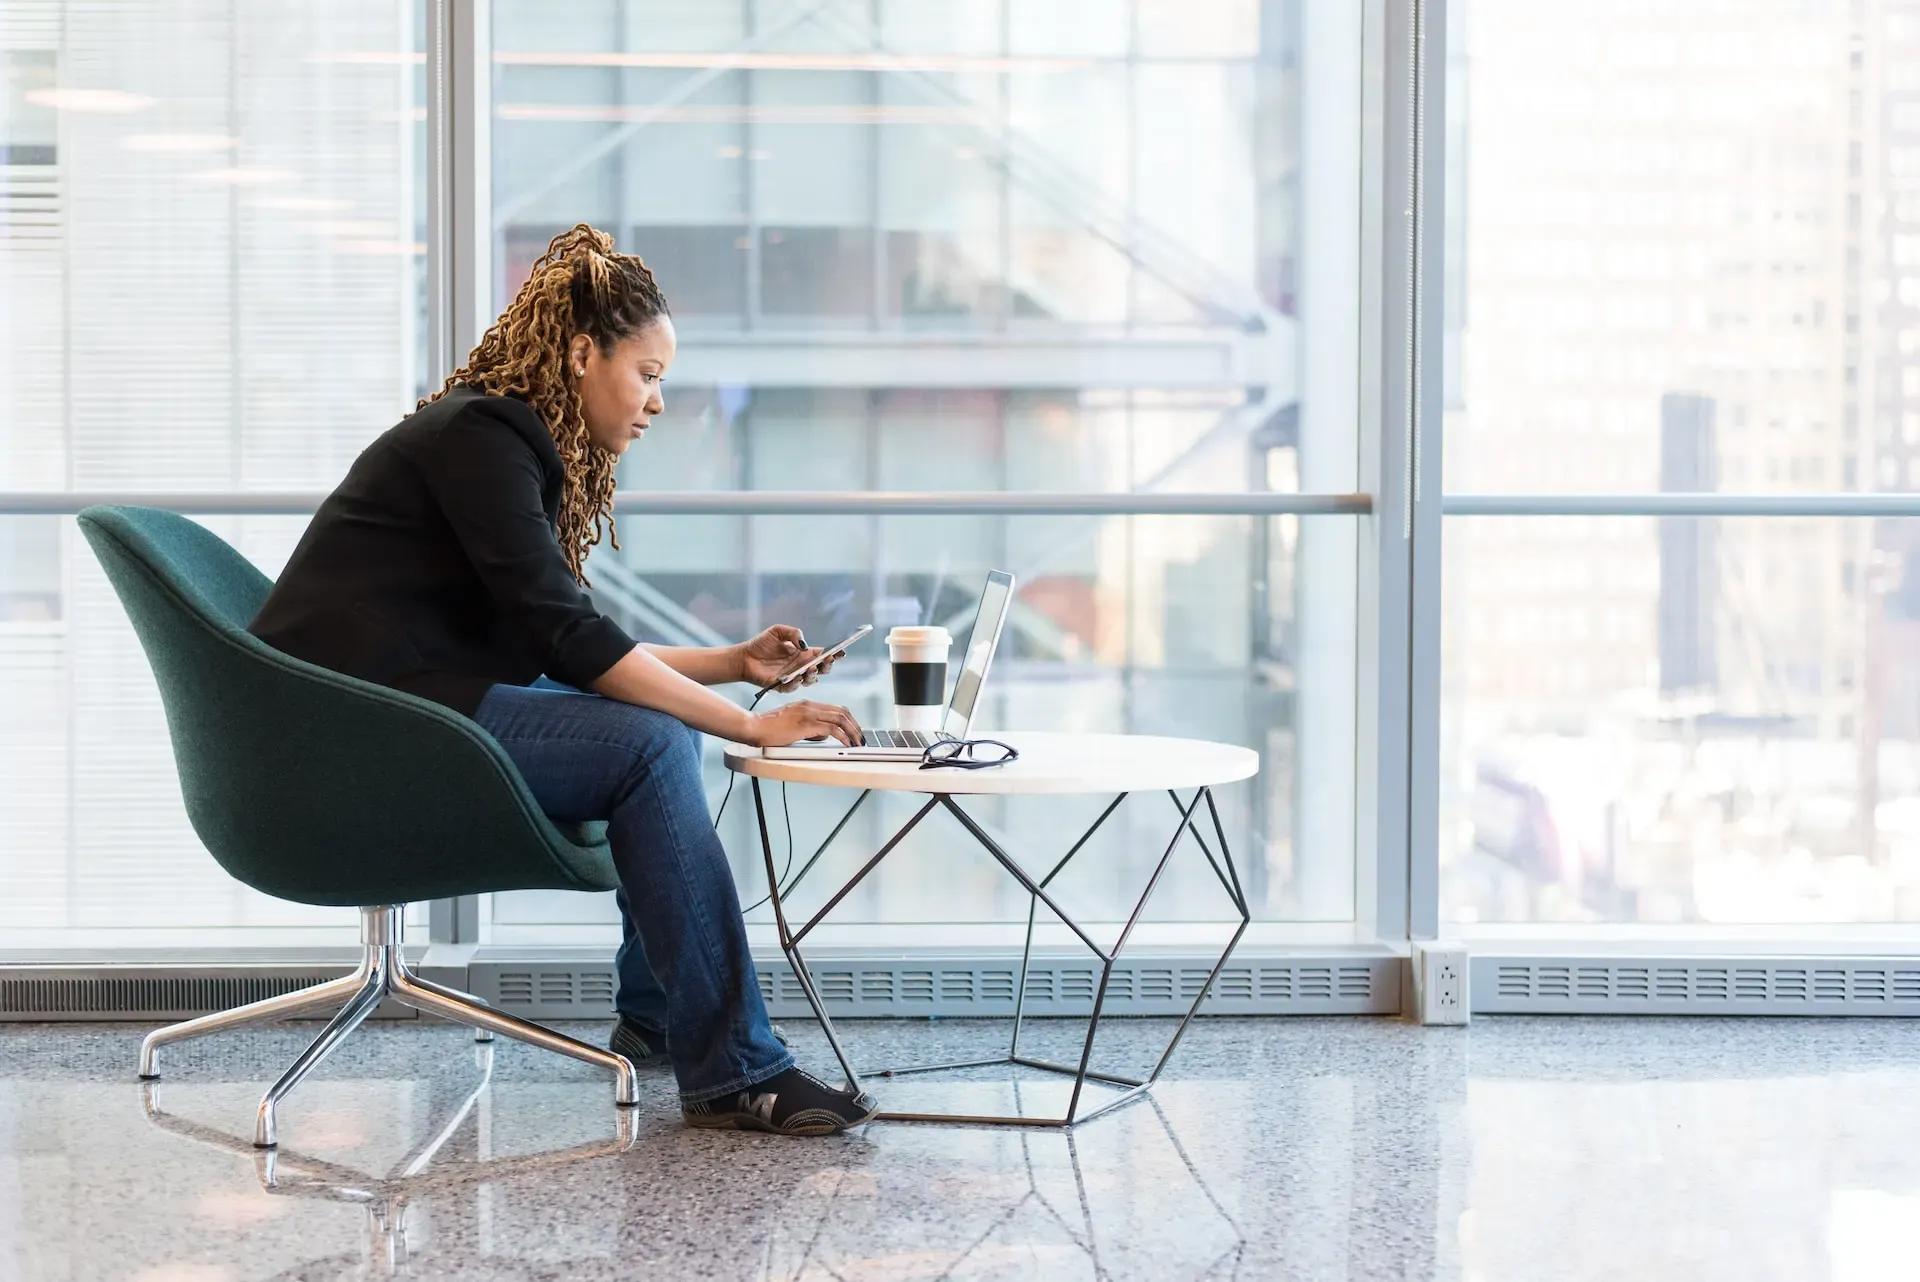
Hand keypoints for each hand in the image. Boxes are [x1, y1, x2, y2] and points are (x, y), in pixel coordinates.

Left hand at [739, 625, 838, 690]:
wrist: (744, 657)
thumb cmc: (762, 644)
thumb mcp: (778, 631)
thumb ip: (793, 633)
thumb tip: (805, 645)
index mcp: (804, 654)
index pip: (823, 655)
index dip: (834, 654)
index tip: (842, 651)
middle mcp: (801, 667)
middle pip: (821, 669)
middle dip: (827, 665)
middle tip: (828, 660)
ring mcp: (793, 677)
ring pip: (810, 680)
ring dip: (813, 675)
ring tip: (811, 668)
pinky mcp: (782, 686)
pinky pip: (793, 687)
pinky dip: (797, 683)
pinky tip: (798, 677)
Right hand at [747, 700, 862, 746]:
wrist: (754, 727)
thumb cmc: (769, 728)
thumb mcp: (793, 724)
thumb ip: (809, 728)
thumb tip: (823, 736)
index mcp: (807, 704)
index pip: (836, 708)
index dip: (850, 720)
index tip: (855, 730)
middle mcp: (810, 706)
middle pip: (842, 711)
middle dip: (855, 726)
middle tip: (860, 738)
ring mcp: (808, 714)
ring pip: (840, 718)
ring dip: (852, 732)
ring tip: (857, 743)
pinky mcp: (806, 724)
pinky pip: (831, 729)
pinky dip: (843, 737)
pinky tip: (846, 744)